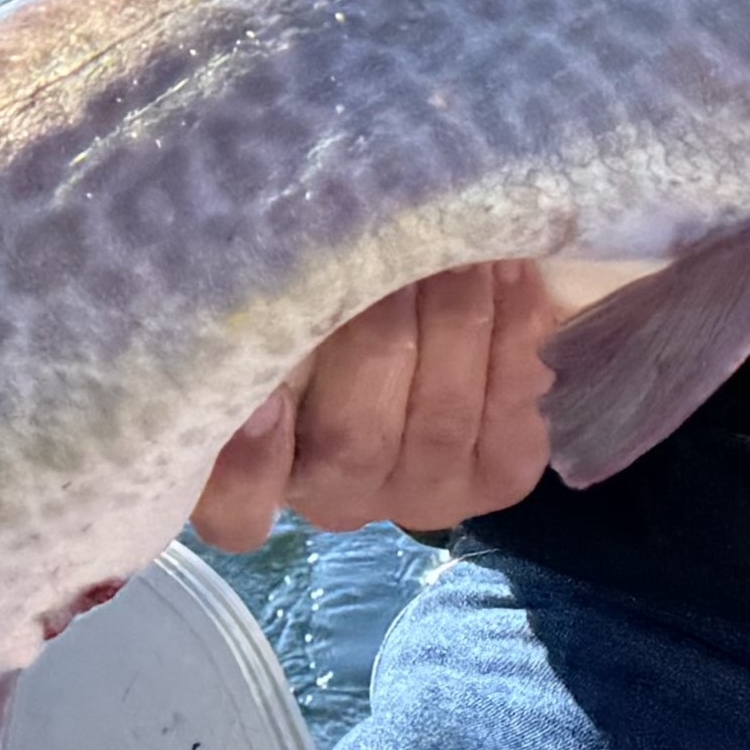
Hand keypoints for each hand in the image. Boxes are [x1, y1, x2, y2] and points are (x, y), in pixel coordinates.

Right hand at [190, 263, 554, 551]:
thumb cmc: (325, 291)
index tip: (265, 397)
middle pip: (354, 438)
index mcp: (257, 466)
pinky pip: (512, 414)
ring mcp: (422, 495)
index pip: (235, 508)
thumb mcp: (277, 293)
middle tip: (395, 241)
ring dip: (456, 319)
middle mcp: (336, 496)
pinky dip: (515, 332)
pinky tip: (510, 270)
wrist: (432, 307)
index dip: (249, 465)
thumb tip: (265, 249)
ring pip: (439, 422)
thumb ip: (267, 297)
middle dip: (382, 331)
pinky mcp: (499, 476)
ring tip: (462, 244)